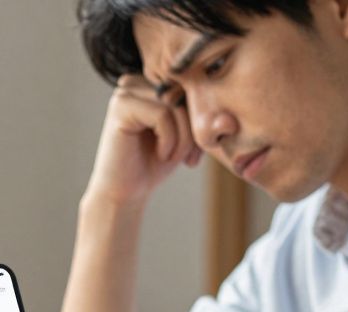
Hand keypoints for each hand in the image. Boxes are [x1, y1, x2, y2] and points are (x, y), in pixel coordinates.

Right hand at [84, 74, 203, 206]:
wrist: (125, 192)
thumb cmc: (154, 163)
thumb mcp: (185, 134)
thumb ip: (198, 114)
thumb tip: (227, 117)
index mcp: (150, 85)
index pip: (189, 88)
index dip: (199, 120)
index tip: (196, 152)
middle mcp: (136, 83)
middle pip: (183, 94)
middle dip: (192, 130)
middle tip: (189, 158)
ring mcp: (126, 92)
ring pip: (174, 105)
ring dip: (182, 138)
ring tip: (173, 158)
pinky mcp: (121, 106)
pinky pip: (162, 115)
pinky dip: (169, 140)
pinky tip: (161, 155)